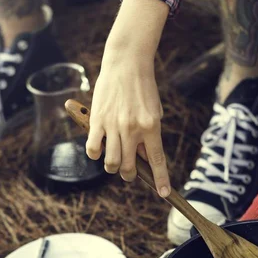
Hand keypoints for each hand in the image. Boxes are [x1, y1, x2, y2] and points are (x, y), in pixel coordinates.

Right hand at [86, 56, 170, 196]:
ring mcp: (113, 125)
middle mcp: (132, 129)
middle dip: (129, 175)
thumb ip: (150, 137)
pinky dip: (95, 154)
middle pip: (128, 166)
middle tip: (129, 172)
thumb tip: (144, 159)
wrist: (126, 63)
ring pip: (110, 162)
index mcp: (151, 127)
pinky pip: (93, 148)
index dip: (161, 179)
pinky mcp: (97, 119)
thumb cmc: (144, 89)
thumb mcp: (155, 113)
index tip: (164, 193)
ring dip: (112, 168)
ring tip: (114, 162)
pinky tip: (99, 150)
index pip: (157, 160)